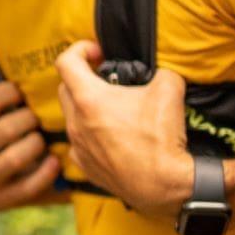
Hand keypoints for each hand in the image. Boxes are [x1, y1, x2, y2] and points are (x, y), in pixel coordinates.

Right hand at [0, 82, 59, 210]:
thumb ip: (0, 110)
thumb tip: (37, 80)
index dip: (11, 92)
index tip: (24, 94)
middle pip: (7, 128)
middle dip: (31, 121)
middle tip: (40, 120)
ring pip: (16, 157)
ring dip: (36, 146)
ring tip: (43, 141)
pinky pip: (28, 186)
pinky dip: (46, 174)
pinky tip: (54, 163)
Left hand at [53, 41, 194, 214]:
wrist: (163, 185)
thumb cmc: (161, 139)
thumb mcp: (169, 88)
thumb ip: (161, 70)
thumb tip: (160, 69)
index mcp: (89, 99)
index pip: (65, 62)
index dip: (80, 49)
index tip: (99, 53)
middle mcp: (76, 123)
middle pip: (65, 88)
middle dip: (83, 77)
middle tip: (106, 77)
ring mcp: (78, 146)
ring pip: (72, 117)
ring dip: (86, 107)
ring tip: (113, 108)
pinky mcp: (85, 166)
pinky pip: (80, 142)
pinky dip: (90, 133)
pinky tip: (112, 135)